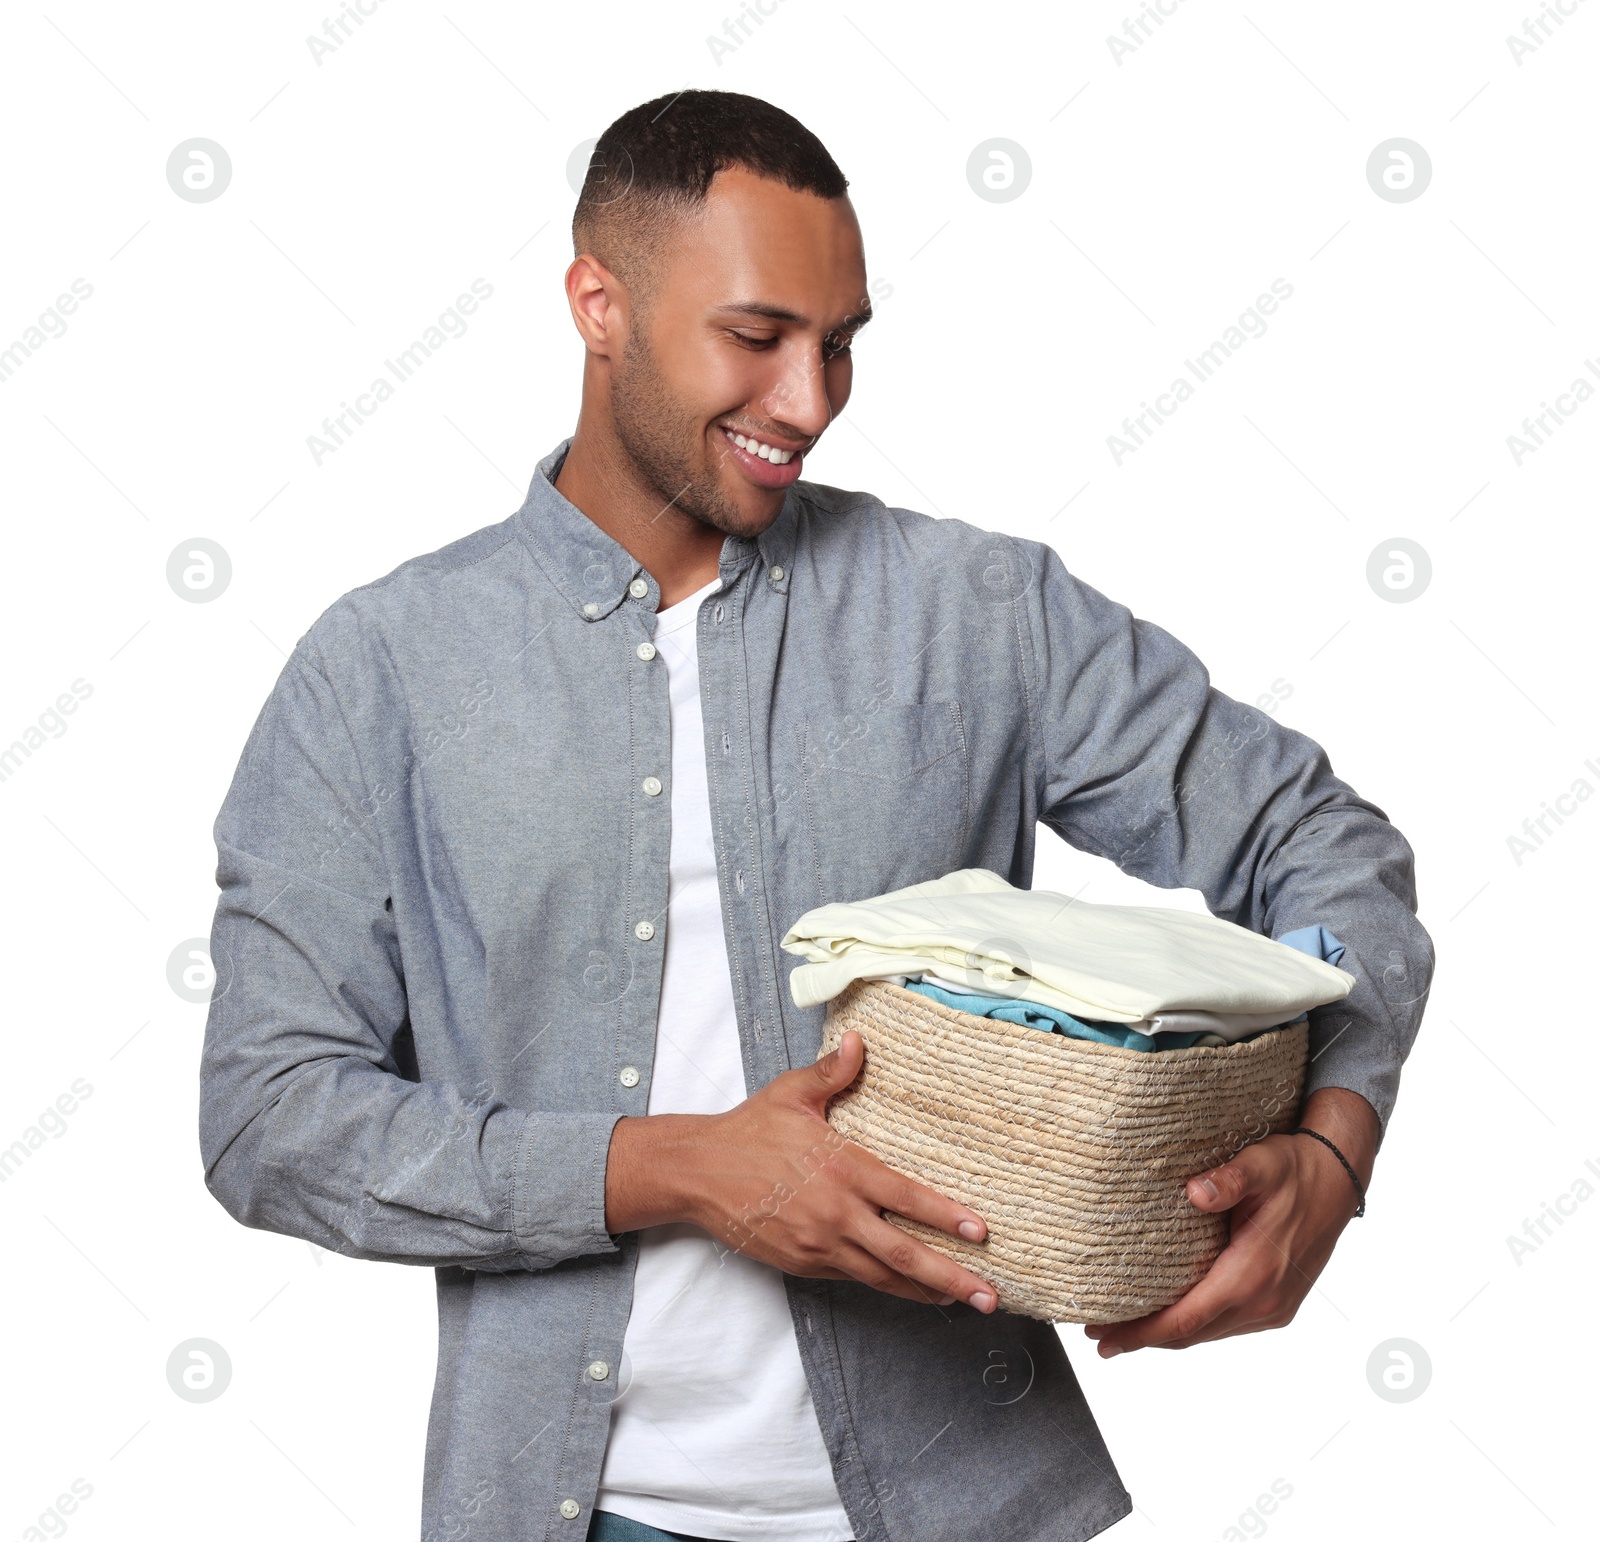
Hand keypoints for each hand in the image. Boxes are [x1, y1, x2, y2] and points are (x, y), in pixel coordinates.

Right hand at [605, 1029, 999, 1311]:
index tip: (980, 1232)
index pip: (905, 1197)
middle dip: (950, 1276)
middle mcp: (835, 1212)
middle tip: (987, 1295)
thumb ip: (831, 1072)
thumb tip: (859, 1040)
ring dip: (925, 1291)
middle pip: (903, 1253)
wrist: (698, 1173)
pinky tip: (910, 1289)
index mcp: (841, 1167)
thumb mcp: (791, 1092)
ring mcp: (819, 1244)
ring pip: (882, 1276)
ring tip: (960, 1301)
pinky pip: (854, 1278)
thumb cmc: (748, 1129)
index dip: (945, 1216)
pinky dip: (886, 1286)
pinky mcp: (803, 1263)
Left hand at [1083, 1088, 1377, 1355]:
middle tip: (1097, 1334)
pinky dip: (1193, 1326)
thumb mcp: (1262, 1164)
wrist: (1338, 1179)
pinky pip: (1225, 1325)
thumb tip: (1196, 1192)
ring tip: (1123, 1329)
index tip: (1103, 1336)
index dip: (1142, 1332)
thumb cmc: (1295, 1169)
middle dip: (1142, 1338)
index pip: (1186, 1319)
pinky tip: (1170, 1316)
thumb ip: (1229, 1179)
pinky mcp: (1277, 1305)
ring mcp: (1273, 1308)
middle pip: (1191, 1334)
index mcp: (1254, 1274)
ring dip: (1166, 1335)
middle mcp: (1265, 1301)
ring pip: (1208, 1333)